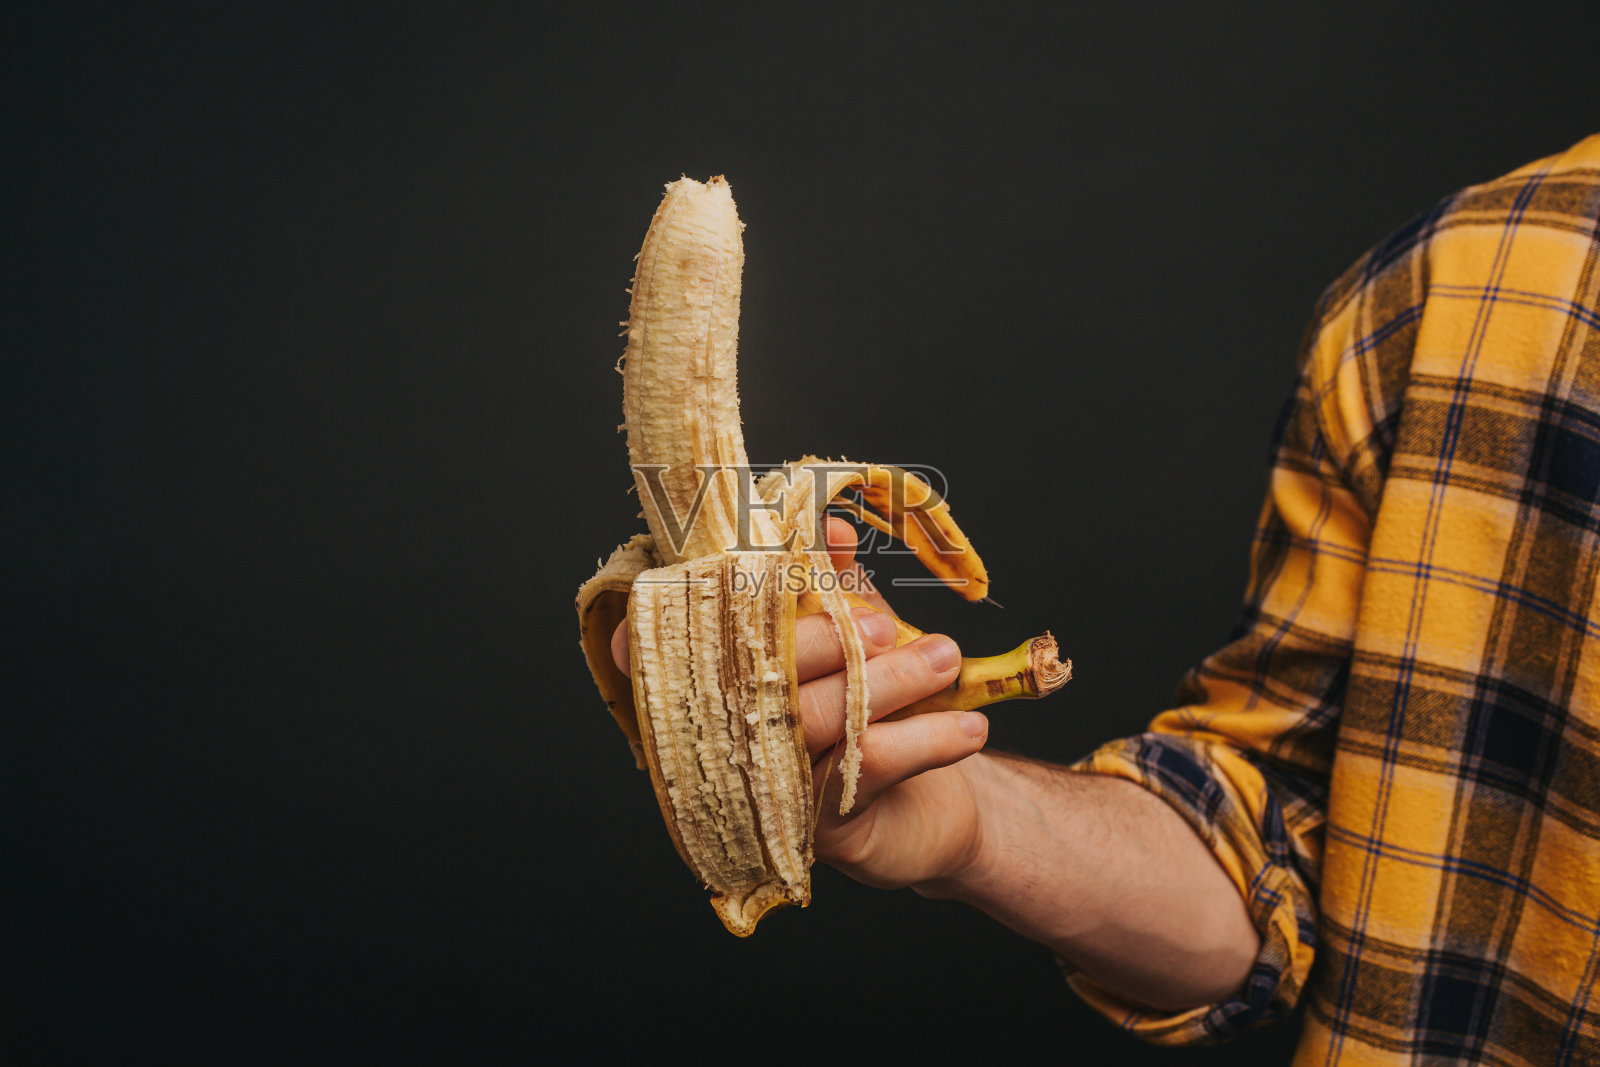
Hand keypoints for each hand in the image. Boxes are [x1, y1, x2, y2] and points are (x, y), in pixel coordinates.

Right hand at [610, 517, 989, 890]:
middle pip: (754, 672)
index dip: (722, 592)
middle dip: (826, 638)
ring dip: (889, 681)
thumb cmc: (869, 713)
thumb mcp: (851, 640)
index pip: (686, 628)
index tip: (780, 564)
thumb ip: (833, 588)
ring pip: (813, 717)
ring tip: (945, 660)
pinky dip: (925, 737)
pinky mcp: (813, 828)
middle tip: (884, 625)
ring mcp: (761, 784)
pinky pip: (864, 766)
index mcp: (709, 677)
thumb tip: (829, 527)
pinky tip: (968, 725)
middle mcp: (719, 734)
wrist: (923, 811)